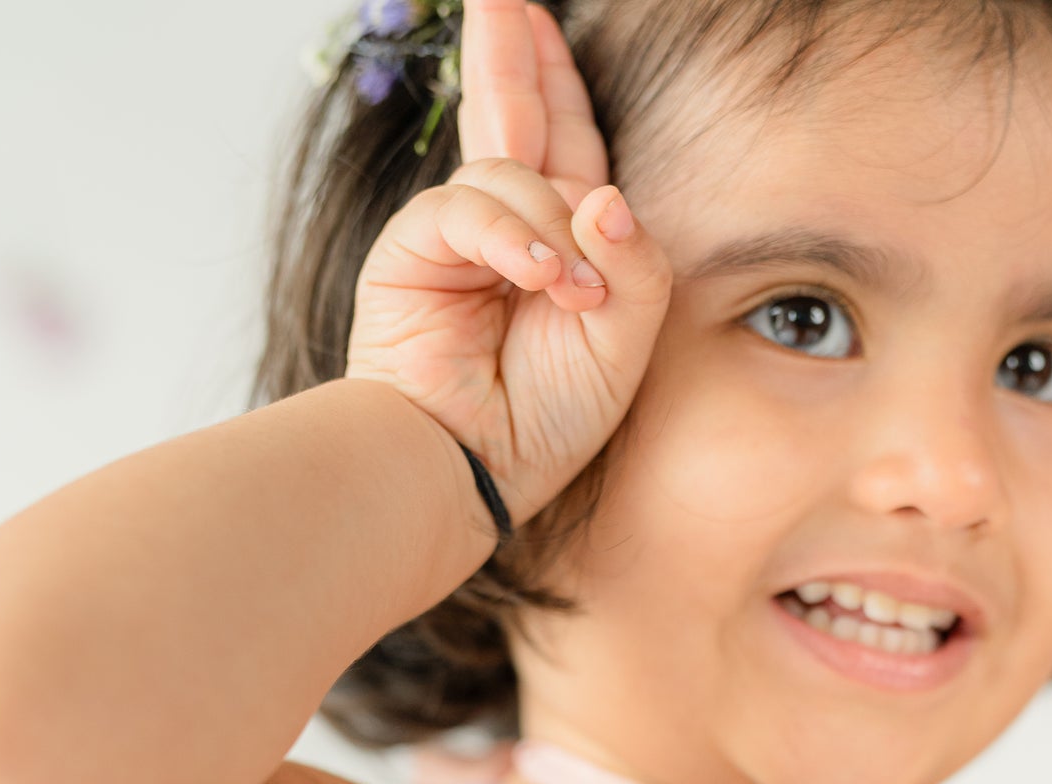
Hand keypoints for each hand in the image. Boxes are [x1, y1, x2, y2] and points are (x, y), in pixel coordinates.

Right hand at [345, 0, 670, 526]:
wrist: (477, 470)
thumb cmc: (547, 421)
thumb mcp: (624, 343)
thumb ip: (636, 266)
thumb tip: (607, 198)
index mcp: (559, 244)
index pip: (566, 143)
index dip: (557, 82)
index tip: (542, 20)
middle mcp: (506, 230)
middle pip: (517, 117)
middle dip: (513, 55)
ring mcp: (456, 237)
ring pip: (514, 176)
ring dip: (553, 235)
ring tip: (571, 301)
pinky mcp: (414, 249)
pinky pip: (469, 207)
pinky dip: (511, 240)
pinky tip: (537, 283)